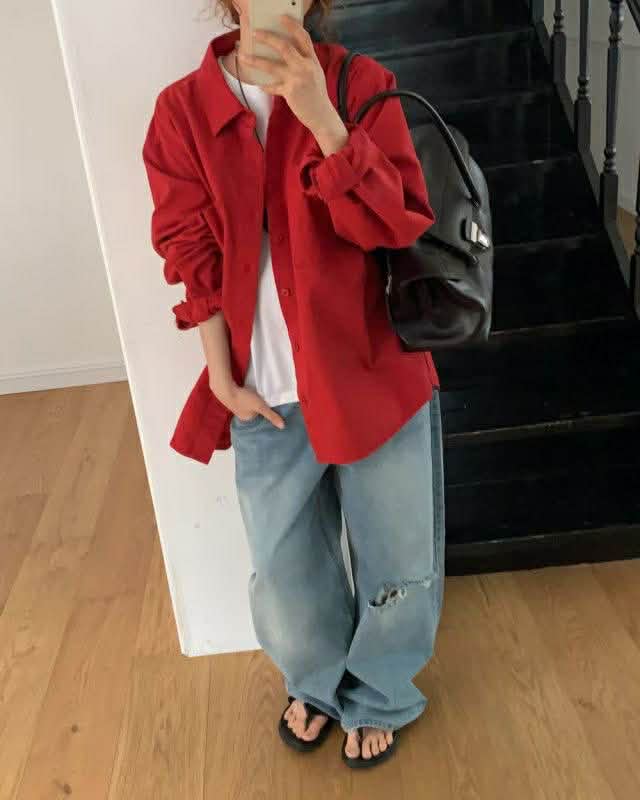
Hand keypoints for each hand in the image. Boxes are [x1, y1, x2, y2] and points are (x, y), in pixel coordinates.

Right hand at [213, 381, 285, 428]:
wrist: (225, 388)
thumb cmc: (244, 399)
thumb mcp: (261, 407)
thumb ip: (271, 415)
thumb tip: (282, 427)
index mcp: (247, 419)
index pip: (259, 418)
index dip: (265, 413)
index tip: (271, 408)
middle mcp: (241, 415)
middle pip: (253, 411)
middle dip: (259, 407)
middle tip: (266, 400)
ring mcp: (235, 407)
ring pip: (248, 405)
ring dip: (253, 401)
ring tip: (258, 396)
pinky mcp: (233, 398)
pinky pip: (243, 399)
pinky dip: (247, 397)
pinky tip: (249, 392)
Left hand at [239, 14, 344, 137]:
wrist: (322, 115)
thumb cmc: (316, 94)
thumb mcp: (315, 73)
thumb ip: (303, 61)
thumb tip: (284, 52)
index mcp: (312, 60)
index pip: (303, 37)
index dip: (292, 25)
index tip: (281, 17)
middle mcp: (305, 67)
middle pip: (284, 46)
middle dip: (268, 38)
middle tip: (255, 33)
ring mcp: (297, 79)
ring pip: (272, 65)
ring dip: (256, 61)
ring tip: (243, 57)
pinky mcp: (290, 92)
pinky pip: (273, 86)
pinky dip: (265, 86)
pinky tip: (260, 85)